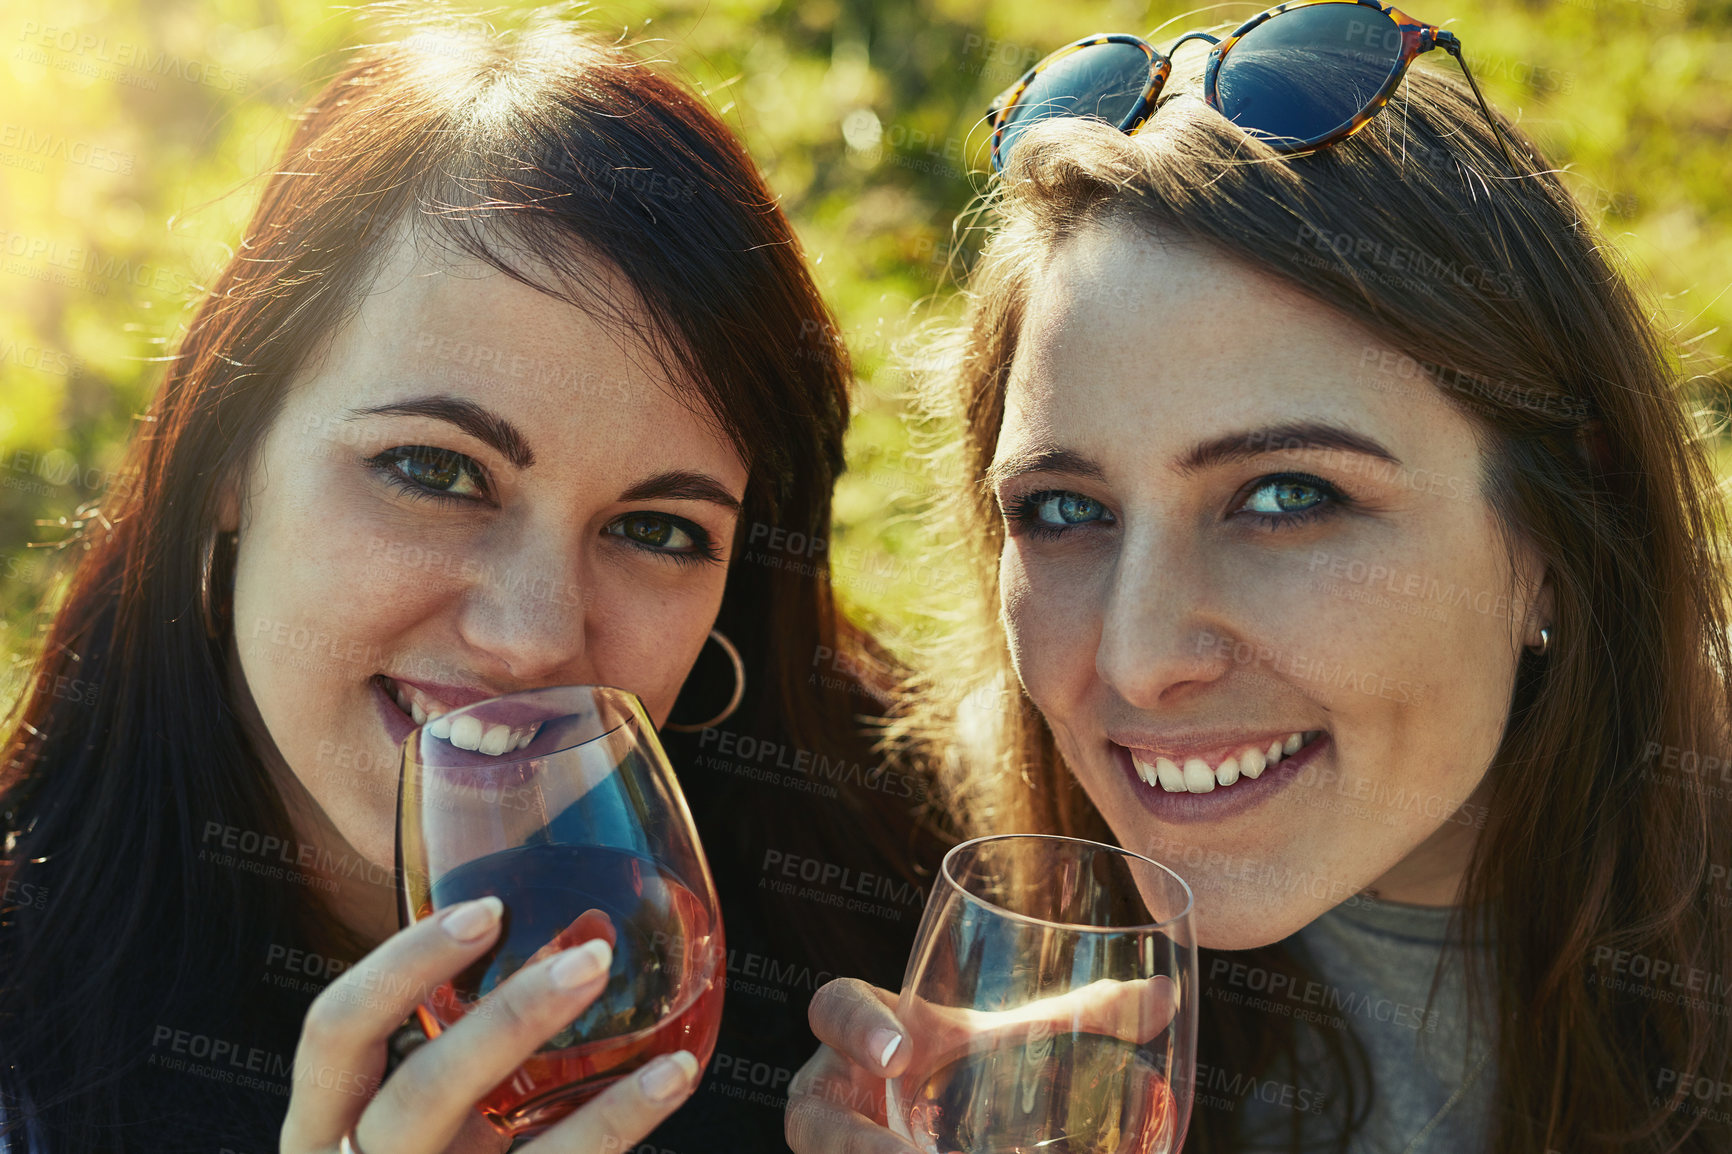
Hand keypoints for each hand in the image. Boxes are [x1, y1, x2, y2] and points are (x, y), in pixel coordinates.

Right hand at [281, 897, 699, 1153]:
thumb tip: (570, 933)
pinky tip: (672, 1085)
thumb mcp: (414, 1127)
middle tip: (591, 957)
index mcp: (324, 1132)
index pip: (332, 1033)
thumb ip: (453, 1055)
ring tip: (672, 1060)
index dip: (402, 966)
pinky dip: (617, 1134)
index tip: (489, 910)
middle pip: (420, 1093)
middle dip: (507, 1020)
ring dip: (600, 1112)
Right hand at [784, 976, 1177, 1153]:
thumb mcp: (1013, 1040)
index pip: (834, 1007)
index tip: (901, 1053)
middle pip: (812, 1121)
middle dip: (850, 1145)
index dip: (854, 1026)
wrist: (938, 1123)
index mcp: (867, 1032)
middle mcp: (834, 1097)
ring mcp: (838, 1147)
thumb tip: (1166, 997)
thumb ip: (1079, 1016)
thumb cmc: (971, 1065)